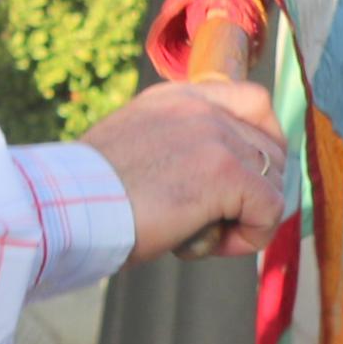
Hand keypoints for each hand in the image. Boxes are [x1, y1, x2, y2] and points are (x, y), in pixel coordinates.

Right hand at [81, 77, 292, 262]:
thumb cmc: (88, 194)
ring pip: (274, 182)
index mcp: (176, 97)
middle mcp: (202, 106)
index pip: (254, 101)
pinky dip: (249, 238)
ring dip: (247, 218)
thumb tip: (206, 180)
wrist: (68, 206)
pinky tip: (209, 246)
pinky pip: (270, 211)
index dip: (262, 143)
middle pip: (271, 149)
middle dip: (252, 193)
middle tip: (213, 222)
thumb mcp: (134, 148)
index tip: (244, 180)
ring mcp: (217, 136)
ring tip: (201, 236)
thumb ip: (173, 146)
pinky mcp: (227, 172)